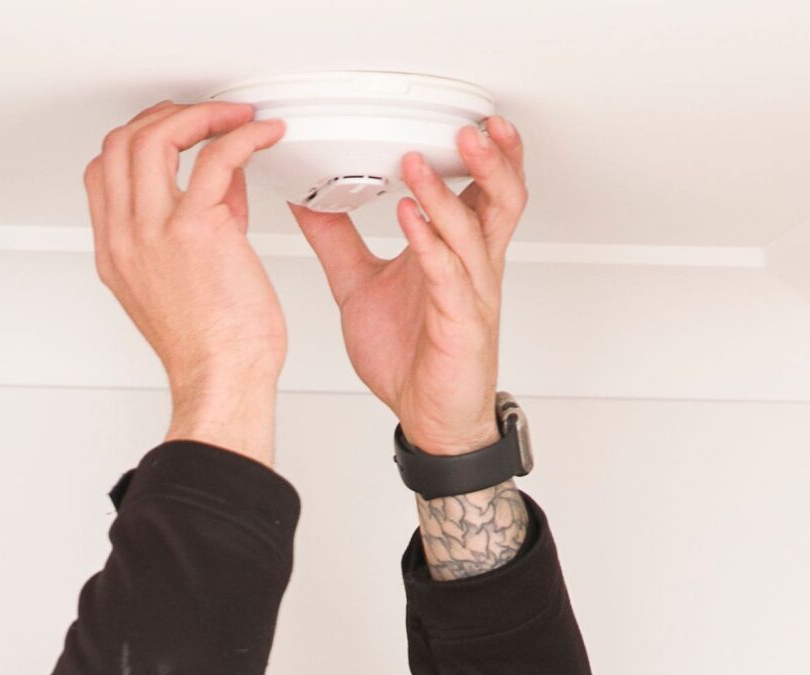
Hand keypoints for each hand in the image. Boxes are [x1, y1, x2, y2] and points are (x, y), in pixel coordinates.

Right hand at [83, 100, 291, 392]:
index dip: (138, 138)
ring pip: (154, 137)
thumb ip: (196, 227)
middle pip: (121, 142)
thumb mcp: (185, 282)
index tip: (175, 132)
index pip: (103, 170)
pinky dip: (242, 136)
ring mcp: (154, 231)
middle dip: (166, 117)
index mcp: (116, 251)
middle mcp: (126, 237)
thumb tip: (224, 184)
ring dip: (201, 116)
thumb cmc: (214, 348)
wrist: (222, 381)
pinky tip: (262, 136)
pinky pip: (214, 158)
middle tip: (207, 118)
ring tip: (236, 119)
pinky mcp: (196, 229)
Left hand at [286, 114, 527, 453]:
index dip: (488, 155)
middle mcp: (472, 267)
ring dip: (447, 195)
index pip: (484, 191)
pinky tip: (410, 219)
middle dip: (491, 162)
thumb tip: (306, 198)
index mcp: (455, 253)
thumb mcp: (360, 284)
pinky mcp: (460, 325)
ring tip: (421, 163)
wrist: (428, 418)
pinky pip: (448, 276)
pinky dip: (429, 243)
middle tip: (471, 129)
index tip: (473, 120)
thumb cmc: (411, 357)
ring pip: (475, 232)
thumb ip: (336, 240)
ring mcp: (470, 295)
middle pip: (502, 200)